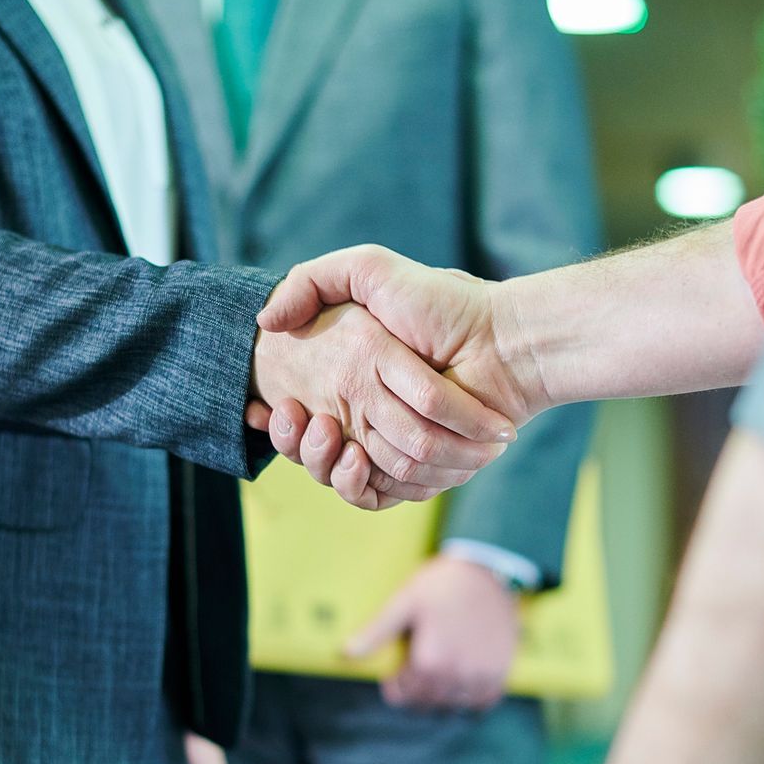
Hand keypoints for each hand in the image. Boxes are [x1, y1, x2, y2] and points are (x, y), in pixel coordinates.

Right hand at [251, 298, 516, 507]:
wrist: (501, 340)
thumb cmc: (440, 302)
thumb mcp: (368, 269)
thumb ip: (312, 280)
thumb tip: (266, 322)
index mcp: (358, 378)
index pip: (298, 415)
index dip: (277, 419)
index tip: (262, 406)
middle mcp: (372, 415)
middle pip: (315, 450)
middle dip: (296, 441)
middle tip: (295, 417)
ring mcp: (395, 445)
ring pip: (339, 475)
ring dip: (320, 462)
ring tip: (325, 432)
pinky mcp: (420, 472)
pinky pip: (376, 494)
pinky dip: (358, 483)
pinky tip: (352, 456)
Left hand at [347, 554, 520, 710]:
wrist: (486, 571)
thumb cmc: (441, 585)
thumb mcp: (404, 603)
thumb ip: (376, 633)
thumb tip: (346, 653)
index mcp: (430, 661)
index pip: (404, 695)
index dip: (395, 688)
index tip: (394, 678)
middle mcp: (457, 674)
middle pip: (428, 703)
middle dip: (416, 694)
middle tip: (414, 675)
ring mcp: (481, 675)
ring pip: (454, 706)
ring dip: (442, 697)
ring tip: (437, 677)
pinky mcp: (501, 672)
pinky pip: (483, 701)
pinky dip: (471, 699)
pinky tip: (463, 681)